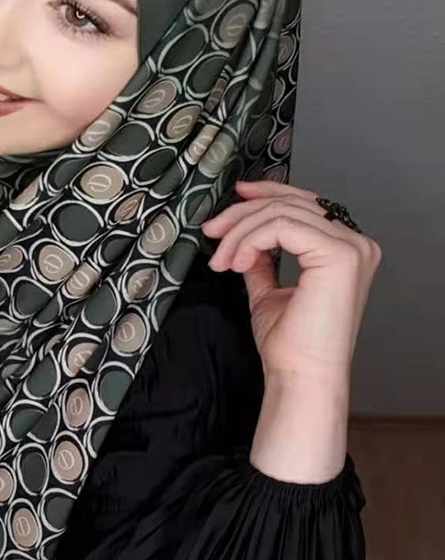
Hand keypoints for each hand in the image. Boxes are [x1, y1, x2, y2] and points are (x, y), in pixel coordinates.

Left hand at [201, 179, 381, 385]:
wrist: (299, 375)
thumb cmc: (290, 342)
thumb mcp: (269, 287)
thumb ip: (263, 257)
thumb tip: (245, 233)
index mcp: (345, 249)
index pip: (303, 203)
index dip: (266, 192)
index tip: (235, 196)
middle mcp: (356, 243)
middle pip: (288, 203)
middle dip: (242, 214)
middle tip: (212, 231)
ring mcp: (352, 247)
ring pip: (280, 213)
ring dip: (240, 232)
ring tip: (222, 259)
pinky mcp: (340, 255)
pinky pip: (280, 226)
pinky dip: (249, 240)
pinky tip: (237, 262)